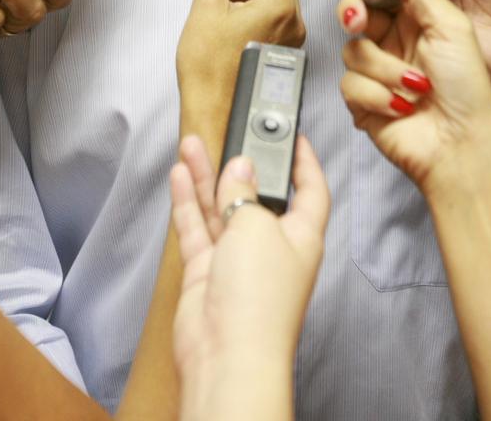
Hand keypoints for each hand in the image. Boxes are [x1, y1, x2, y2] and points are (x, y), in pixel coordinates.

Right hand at [171, 134, 328, 416]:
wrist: (226, 355)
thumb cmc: (259, 299)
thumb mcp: (257, 226)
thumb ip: (245, 193)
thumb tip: (239, 168)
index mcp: (302, 236)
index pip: (311, 190)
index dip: (305, 162)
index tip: (295, 137)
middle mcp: (271, 246)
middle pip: (257, 195)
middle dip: (242, 166)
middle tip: (230, 135)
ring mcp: (237, 260)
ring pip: (221, 208)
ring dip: (206, 177)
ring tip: (192, 145)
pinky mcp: (207, 272)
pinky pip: (198, 228)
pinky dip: (187, 202)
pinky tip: (180, 176)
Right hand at [176, 0, 304, 144]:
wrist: (214, 112)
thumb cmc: (211, 71)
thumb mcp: (206, 8)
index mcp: (279, 8)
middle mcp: (292, 25)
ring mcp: (290, 43)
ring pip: (280, 5)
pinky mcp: (282, 56)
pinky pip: (277, 24)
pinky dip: (259, 14)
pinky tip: (234, 20)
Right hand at [337, 0, 490, 190]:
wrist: (460, 146)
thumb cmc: (467, 91)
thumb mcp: (451, 27)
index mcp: (418, 18)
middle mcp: (396, 40)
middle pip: (356, 11)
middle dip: (354, 13)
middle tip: (360, 20)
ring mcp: (379, 69)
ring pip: (352, 49)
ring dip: (384, 69)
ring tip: (415, 86)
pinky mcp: (364, 97)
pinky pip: (350, 83)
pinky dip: (377, 95)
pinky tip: (401, 106)